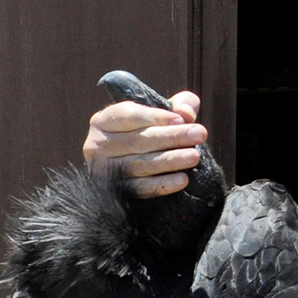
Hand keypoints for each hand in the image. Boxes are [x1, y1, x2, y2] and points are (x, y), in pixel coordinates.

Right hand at [82, 91, 206, 197]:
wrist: (133, 171)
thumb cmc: (151, 134)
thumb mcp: (163, 114)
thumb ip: (179, 104)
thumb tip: (186, 112)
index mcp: (104, 120)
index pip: (129, 116)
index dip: (155, 117)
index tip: (181, 119)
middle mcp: (98, 145)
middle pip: (138, 140)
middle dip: (172, 137)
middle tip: (199, 134)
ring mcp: (104, 171)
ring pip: (140, 165)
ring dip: (170, 160)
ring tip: (194, 156)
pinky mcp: (115, 193)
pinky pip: (141, 189)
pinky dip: (163, 184)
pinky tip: (183, 179)